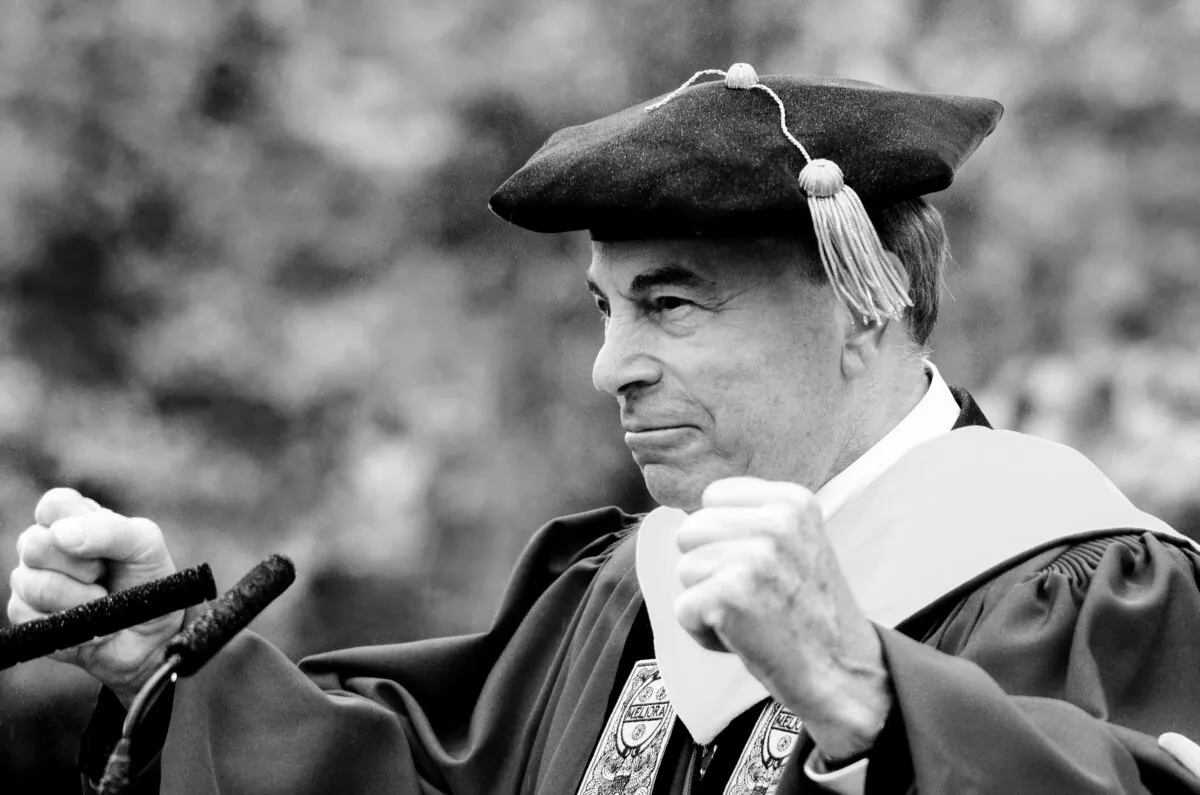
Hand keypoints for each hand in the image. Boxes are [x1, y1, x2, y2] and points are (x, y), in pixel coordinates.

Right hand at [7, 488, 180, 706]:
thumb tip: (60, 534)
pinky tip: (89, 622)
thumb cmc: (150, 582)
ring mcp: (31, 580)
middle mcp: (46, 546)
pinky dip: (69, 622)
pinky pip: (28, 615)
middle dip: (80, 566)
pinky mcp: (26, 615)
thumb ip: (109, 530)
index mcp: (75, 519)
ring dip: (79, 599)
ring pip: (33, 584)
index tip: (101, 545)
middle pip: (34, 544)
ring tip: (101, 601)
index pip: (54, 504)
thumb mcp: (145, 545)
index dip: (75, 523)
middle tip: (104, 575)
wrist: (153, 636)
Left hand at [674, 477, 891, 760]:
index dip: (724, 538)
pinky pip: (683, 608)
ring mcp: (755, 556)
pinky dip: (703, 632)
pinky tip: (743, 636)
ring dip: (707, 600)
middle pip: (690, 530)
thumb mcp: (794, 542)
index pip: (712, 498)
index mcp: (792, 501)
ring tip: (751, 615)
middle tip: (755, 595)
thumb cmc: (805, 612)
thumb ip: (751, 519)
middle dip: (709, 567)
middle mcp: (776, 521)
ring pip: (684, 569)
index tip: (761, 568)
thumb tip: (689, 516)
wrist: (840, 672)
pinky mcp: (731, 594)